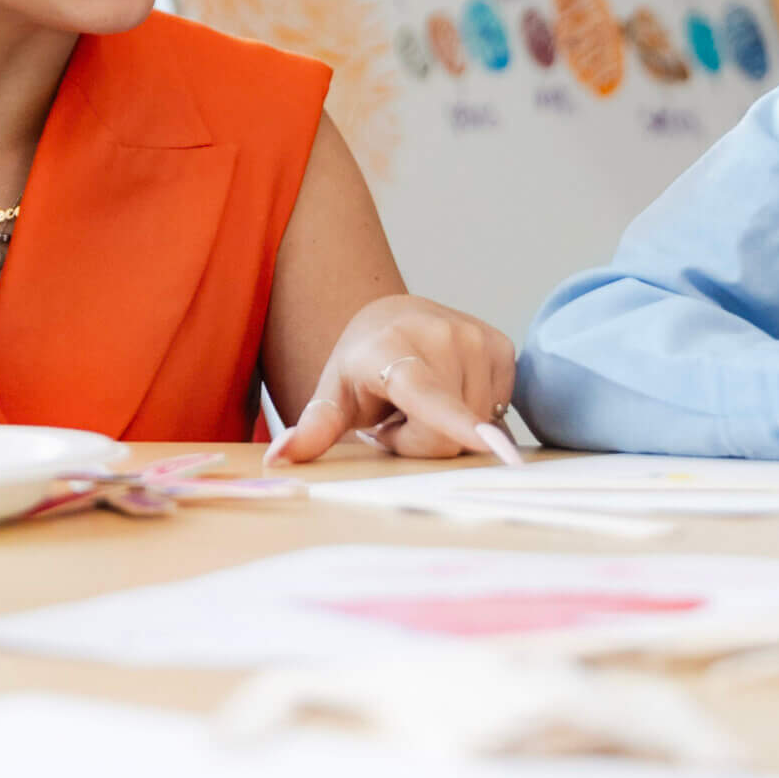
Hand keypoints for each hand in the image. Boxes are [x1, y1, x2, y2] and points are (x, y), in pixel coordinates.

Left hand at [267, 294, 519, 464]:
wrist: (394, 318)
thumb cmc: (360, 368)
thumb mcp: (332, 397)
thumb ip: (313, 430)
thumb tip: (276, 460)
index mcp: (390, 350)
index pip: (426, 395)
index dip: (458, 424)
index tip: (491, 446)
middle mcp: (439, 335)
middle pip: (447, 436)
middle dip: (422, 441)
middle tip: (400, 417)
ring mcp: (475, 337)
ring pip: (477, 426)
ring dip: (450, 427)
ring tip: (424, 403)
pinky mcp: (501, 345)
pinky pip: (498, 410)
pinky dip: (475, 412)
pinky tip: (451, 391)